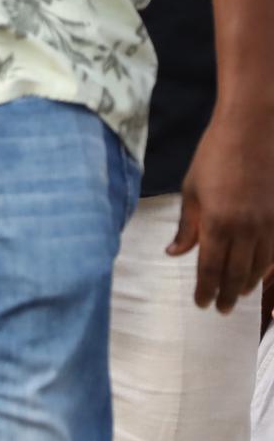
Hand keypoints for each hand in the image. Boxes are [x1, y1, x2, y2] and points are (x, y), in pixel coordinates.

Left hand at [172, 114, 273, 311]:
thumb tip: (175, 253)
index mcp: (218, 223)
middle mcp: (247, 229)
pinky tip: (259, 273)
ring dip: (248, 285)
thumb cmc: (214, 156)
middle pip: (237, 273)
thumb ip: (187, 226)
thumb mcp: (191, 190)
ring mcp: (269, 224)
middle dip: (228, 294)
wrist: (251, 131)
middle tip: (221, 310)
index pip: (211, 268)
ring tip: (239, 296)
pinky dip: (266, 268)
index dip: (206, 289)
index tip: (202, 304)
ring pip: (260, 267)